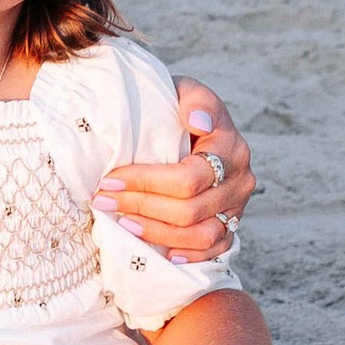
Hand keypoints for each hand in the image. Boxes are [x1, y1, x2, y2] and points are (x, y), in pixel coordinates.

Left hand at [101, 82, 254, 263]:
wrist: (195, 123)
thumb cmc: (181, 107)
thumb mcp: (186, 89)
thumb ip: (193, 98)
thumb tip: (196, 121)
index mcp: (231, 148)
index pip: (188, 178)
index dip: (146, 182)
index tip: (109, 178)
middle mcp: (240, 181)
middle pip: (190, 210)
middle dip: (141, 207)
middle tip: (104, 200)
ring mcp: (238, 207)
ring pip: (201, 235)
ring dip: (157, 233)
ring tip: (122, 223)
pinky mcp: (232, 225)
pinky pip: (215, 250)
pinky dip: (188, 255)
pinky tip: (161, 252)